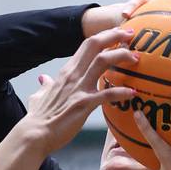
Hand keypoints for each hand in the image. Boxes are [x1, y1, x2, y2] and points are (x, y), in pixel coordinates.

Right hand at [22, 27, 137, 151]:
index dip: (105, 36)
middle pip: (96, 45)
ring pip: (103, 61)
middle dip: (116, 36)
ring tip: (136, 59)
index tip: (119, 34)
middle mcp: (73, 75)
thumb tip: (43, 79)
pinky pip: (107, 94)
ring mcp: (78, 89)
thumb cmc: (38, 119)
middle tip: (131, 36)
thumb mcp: (39, 97)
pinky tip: (133, 93)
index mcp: (66, 72)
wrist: (34, 135)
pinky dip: (121, 92)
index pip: (87, 45)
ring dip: (121, 56)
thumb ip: (45, 86)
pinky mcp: (84, 105)